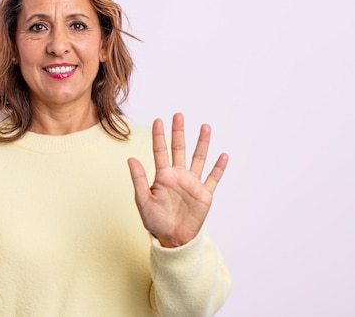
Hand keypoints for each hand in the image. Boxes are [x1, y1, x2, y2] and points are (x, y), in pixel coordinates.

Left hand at [127, 113, 227, 246]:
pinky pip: (213, 178)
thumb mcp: (143, 201)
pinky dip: (219, 168)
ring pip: (198, 158)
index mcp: (163, 176)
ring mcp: (192, 183)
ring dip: (202, 143)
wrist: (172, 239)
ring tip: (205, 126)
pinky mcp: (204, 194)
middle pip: (179, 149)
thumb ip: (138, 180)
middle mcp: (178, 176)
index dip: (159, 136)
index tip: (158, 120)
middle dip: (179, 132)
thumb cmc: (155, 221)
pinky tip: (223, 155)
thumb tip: (130, 159)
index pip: (160, 151)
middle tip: (178, 115)